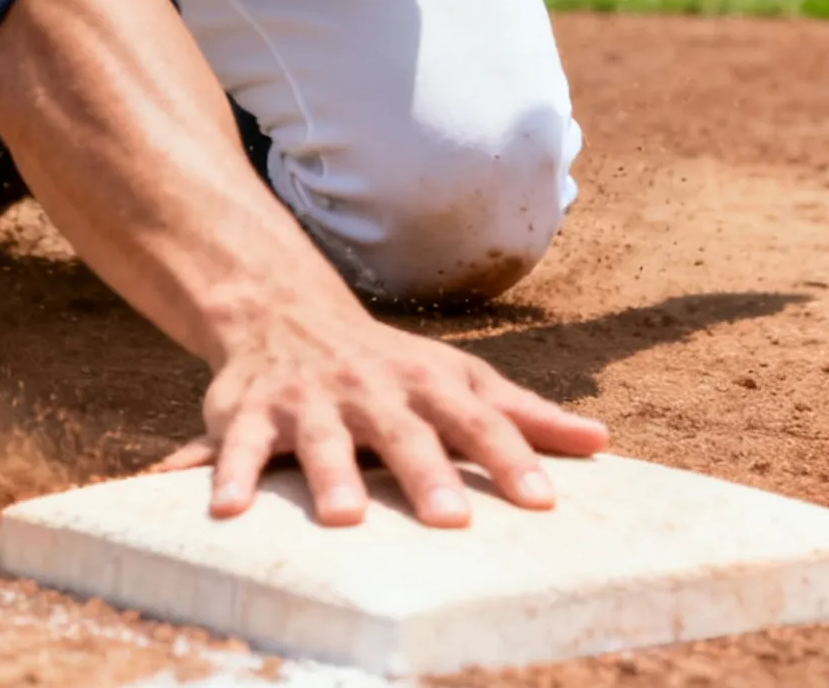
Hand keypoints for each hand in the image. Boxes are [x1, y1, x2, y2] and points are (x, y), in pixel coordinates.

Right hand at [156, 303, 608, 527]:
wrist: (283, 308)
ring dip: (330, 475)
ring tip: (344, 517)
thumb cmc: (387, 364)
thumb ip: (521, 413)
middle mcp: (367, 387)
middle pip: (401, 430)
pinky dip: (228, 473)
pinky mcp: (251, 411)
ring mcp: (308, 398)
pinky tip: (227, 510)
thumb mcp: (455, 376)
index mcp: (422, 382)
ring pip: (321, 438)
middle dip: (424, 471)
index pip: (475, 419)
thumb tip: (601, 440)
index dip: (509, 457)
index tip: (543, 500)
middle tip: (451, 520)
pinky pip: (240, 444)